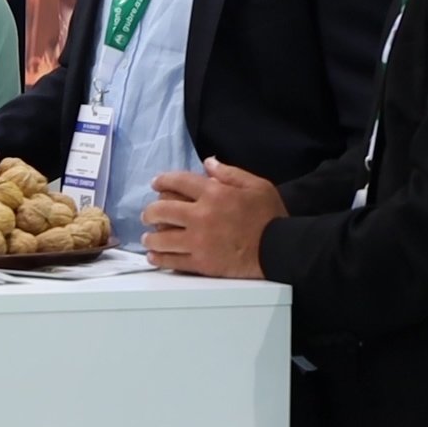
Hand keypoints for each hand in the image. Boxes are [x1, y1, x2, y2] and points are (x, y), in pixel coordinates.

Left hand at [139, 160, 286, 278]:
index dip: (162, 181)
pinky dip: (160, 258)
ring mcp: (198, 241)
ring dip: (151, 237)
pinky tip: (154, 256)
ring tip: (148, 237)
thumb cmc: (270, 216)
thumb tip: (208, 163)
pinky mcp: (201, 263)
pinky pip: (173, 261)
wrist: (280, 248)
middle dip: (151, 211)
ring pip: (162, 238)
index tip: (156, 184)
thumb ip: (229, 173)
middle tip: (148, 214)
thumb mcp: (256, 185)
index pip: (178, 181)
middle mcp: (200, 216)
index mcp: (213, 194)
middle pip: (162, 210)